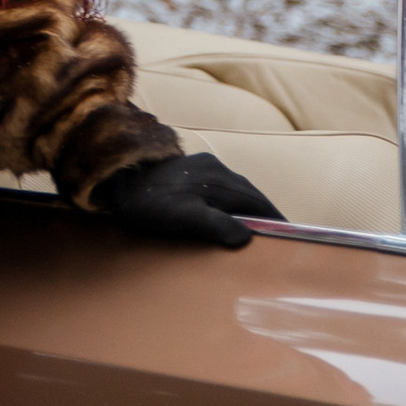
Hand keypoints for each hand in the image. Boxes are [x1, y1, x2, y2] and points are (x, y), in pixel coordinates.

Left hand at [92, 149, 281, 247]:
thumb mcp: (181, 218)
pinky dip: (232, 203)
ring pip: (236, 191)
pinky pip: (222, 188)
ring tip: (256, 229)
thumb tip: (247, 237)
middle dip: (266, 216)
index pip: (259, 204)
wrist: (114, 178)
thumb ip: (214, 225)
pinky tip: (227, 214)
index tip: (291, 238)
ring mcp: (203, 167)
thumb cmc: (146, 203)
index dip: (276, 221)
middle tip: (278, 238)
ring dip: (248, 209)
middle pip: (251, 196)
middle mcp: (217, 169)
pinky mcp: (190, 169)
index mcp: (220, 180)